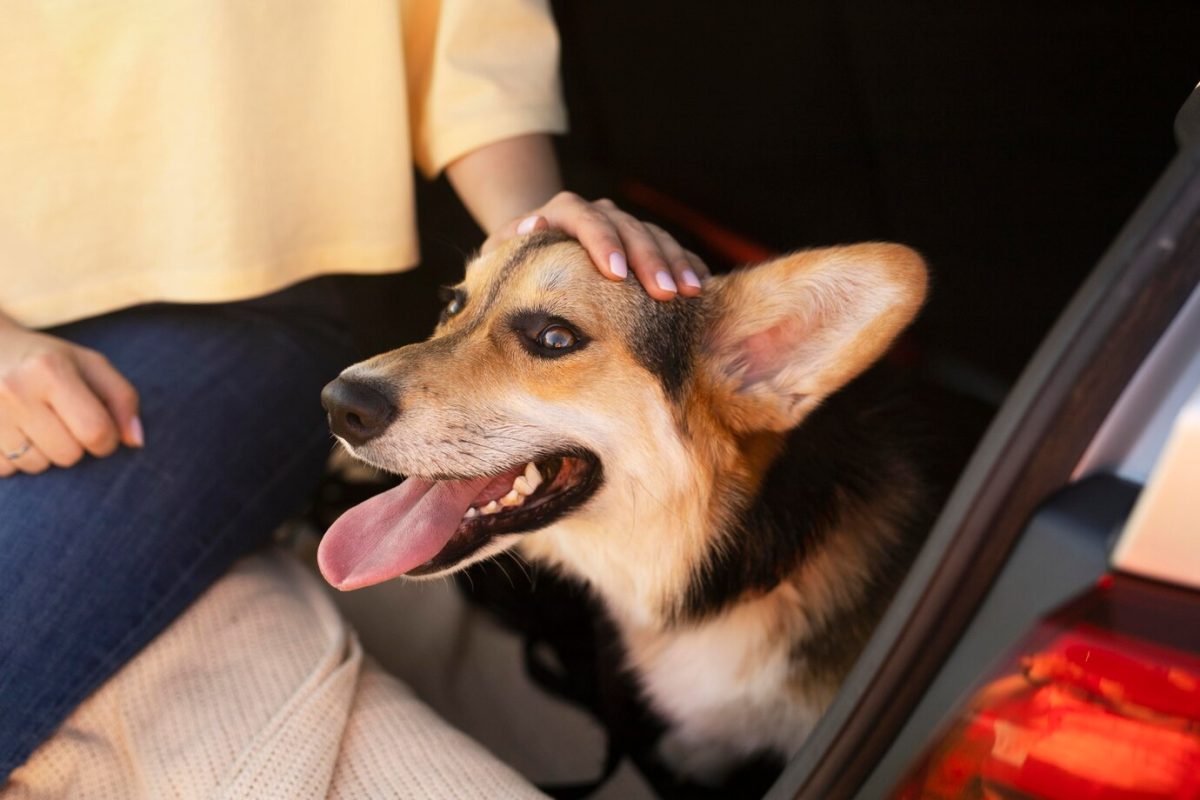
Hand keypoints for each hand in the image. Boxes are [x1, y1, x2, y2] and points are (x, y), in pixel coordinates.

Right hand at [0, 325, 141, 476]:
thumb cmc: (49, 360)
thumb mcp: (90, 365)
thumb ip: (122, 399)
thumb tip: (135, 442)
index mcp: (49, 370)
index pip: (95, 431)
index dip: (107, 440)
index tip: (101, 431)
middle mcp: (13, 391)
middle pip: (67, 455)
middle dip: (74, 445)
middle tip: (61, 422)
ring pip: (36, 467)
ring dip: (44, 454)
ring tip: (35, 424)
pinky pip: (6, 470)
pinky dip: (15, 458)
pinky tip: (13, 431)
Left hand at [483, 192, 709, 300]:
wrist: (536, 250)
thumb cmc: (514, 263)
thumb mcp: (501, 253)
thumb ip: (510, 241)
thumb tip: (534, 222)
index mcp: (562, 211)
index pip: (585, 219)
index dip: (602, 243)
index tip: (616, 274)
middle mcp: (598, 212)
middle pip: (628, 227)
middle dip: (649, 259)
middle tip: (664, 292)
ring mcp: (623, 225)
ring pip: (654, 236)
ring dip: (674, 263)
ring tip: (690, 292)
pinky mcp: (642, 241)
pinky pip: (671, 248)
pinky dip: (686, 264)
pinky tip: (700, 286)